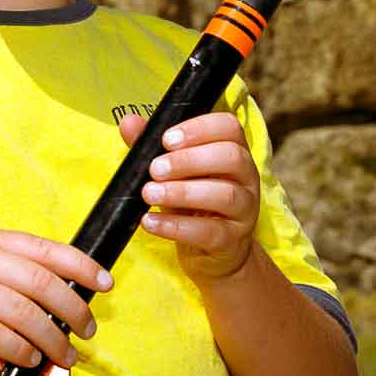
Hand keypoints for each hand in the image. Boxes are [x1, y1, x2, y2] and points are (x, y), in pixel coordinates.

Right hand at [0, 227, 112, 370]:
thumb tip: (60, 297)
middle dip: (72, 310)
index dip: (80, 266)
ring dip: (51, 339)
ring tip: (64, 356)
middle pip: (40, 282)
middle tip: (87, 331)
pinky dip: (19, 350)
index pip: (45, 249)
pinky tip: (29, 360)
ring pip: (22, 312)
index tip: (105, 283)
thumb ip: (9, 273)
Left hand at [118, 111, 259, 286]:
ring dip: (182, 192)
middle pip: (231, 157)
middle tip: (154, 169)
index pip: (230, 127)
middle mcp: (246, 177)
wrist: (209, 253)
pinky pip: (210, 232)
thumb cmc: (190, 201)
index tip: (167, 139)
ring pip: (225, 195)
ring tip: (149, 193)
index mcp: (233, 151)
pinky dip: (176, 226)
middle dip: (189, 160)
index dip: (200, 128)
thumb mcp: (172, 172)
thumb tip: (129, 122)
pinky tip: (150, 222)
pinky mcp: (232, 240)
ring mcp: (244, 210)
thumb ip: (151, 145)